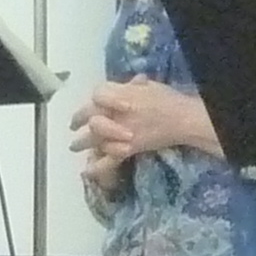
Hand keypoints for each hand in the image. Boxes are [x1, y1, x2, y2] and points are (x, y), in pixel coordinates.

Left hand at [71, 78, 222, 172]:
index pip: (98, 94)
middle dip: (78, 120)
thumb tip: (130, 83)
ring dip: (82, 143)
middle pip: (90, 116)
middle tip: (73, 125)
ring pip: (94, 138)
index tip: (92, 105)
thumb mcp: (149, 86)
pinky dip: (97, 167)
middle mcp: (116, 113)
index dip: (94, 99)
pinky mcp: (127, 150)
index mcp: (120, 95)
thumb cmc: (167, 100)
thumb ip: (133, 86)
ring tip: (74, 146)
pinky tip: (87, 171)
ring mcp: (119, 133)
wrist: (182, 119)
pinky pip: (108, 160)